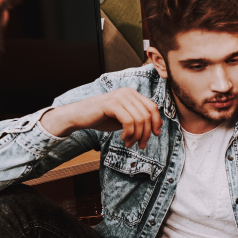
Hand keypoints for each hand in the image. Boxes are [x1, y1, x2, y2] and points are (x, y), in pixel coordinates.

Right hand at [40, 88, 162, 148]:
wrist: (79, 116)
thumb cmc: (102, 118)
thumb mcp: (125, 118)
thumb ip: (139, 119)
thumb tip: (158, 126)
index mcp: (132, 94)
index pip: (153, 107)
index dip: (157, 122)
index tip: (156, 135)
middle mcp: (128, 92)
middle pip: (147, 115)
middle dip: (146, 133)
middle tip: (141, 145)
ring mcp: (119, 97)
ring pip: (139, 120)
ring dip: (136, 136)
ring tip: (130, 144)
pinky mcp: (111, 104)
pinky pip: (129, 122)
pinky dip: (129, 133)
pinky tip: (123, 139)